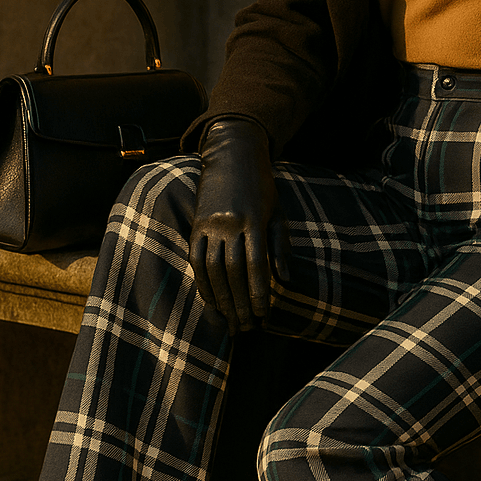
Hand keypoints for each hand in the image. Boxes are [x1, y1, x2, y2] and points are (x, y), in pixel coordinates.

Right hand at [188, 118, 289, 335]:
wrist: (233, 155)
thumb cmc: (263, 187)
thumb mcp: (278, 212)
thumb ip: (280, 246)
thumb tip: (285, 280)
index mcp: (254, 220)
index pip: (256, 265)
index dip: (258, 293)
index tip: (263, 314)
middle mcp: (229, 223)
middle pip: (233, 272)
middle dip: (240, 302)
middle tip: (247, 325)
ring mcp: (209, 224)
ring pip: (213, 269)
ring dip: (221, 298)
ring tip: (229, 320)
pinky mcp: (196, 225)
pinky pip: (196, 259)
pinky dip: (202, 282)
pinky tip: (210, 300)